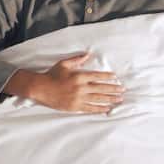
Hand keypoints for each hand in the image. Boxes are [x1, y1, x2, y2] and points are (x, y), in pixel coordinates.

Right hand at [5, 53, 123, 113]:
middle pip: (100, 88)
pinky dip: (99, 108)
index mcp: (78, 76)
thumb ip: (76, 60)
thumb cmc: (51, 75)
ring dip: (110, 99)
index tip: (116, 78)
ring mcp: (78, 98)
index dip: (107, 77)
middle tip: (122, 90)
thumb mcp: (63, 64)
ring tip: (119, 100)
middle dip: (113, 89)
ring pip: (98, 99)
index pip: (97, 76)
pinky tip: (107, 108)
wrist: (41, 88)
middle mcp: (80, 88)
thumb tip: (87, 55)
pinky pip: (90, 108)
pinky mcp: (75, 107)